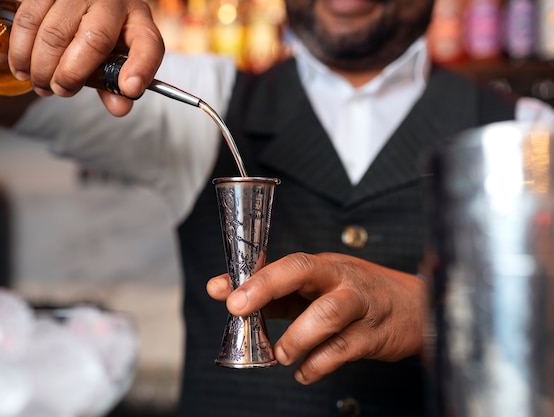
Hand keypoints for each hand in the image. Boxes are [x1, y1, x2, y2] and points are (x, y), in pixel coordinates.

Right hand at [10, 0, 164, 115]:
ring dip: (42, 66)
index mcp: (137, 20)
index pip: (147, 43)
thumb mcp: (115, 56)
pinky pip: (28, 20)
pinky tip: (23, 68)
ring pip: (55, 31)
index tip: (130, 88)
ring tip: (41, 84)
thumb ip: (115, 84)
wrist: (82, 1)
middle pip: (94, 39)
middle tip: (61, 90)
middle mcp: (111, 0)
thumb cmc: (101, 33)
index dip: (141, 67)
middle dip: (72, 74)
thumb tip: (120, 107)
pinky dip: (21, 50)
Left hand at [207, 252, 426, 384]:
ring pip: (327, 313)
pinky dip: (318, 364)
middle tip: (238, 307)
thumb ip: (276, 294)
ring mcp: (360, 304)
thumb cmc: (359, 296)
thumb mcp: (319, 288)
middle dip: (266, 286)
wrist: (418, 308)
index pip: (284, 262)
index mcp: (323, 266)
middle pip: (303, 270)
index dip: (252, 275)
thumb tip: (229, 296)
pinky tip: (304, 372)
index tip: (219, 289)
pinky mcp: (374, 333)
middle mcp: (341, 278)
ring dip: (297, 336)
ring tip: (280, 355)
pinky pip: (344, 349)